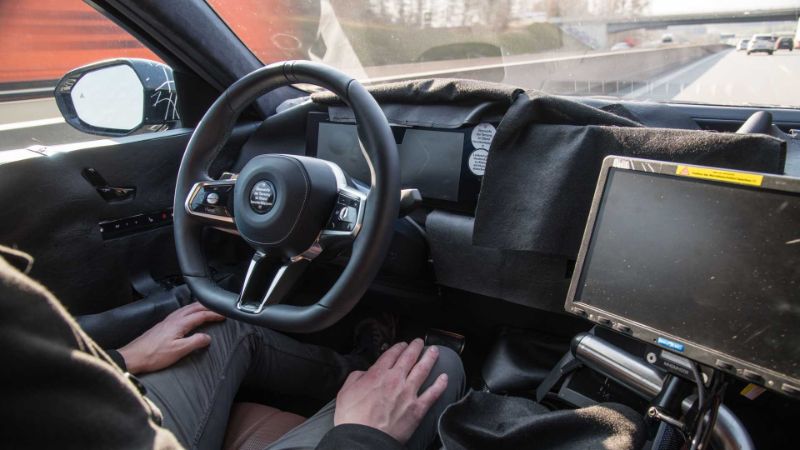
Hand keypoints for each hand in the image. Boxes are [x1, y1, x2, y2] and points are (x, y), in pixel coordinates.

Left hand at [118, 302, 224, 374]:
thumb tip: (207, 338)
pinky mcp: (161, 326)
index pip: (200, 315)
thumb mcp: (178, 351)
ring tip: (205, 309)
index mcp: (179, 324)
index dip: (213, 314)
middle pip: (193, 308)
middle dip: (207, 307)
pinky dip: (188, 311)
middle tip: (218, 309)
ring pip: (185, 309)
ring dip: (197, 307)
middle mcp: (172, 319)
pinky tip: (187, 316)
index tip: (223, 315)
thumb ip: (194, 342)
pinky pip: (179, 313)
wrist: (133, 357)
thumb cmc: (153, 355)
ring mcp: (166, 321)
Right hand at [333, 338, 448, 443]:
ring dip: (430, 358)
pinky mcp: (417, 409)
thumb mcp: (345, 391)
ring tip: (434, 351)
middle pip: (409, 357)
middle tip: (420, 342)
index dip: (398, 347)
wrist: (363, 438)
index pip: (391, 354)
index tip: (403, 344)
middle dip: (416, 347)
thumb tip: (364, 373)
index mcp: (377, 374)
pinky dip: (440, 384)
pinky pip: (433, 394)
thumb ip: (356, 377)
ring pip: (423, 370)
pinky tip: (444, 377)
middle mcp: (395, 379)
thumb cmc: (352, 418)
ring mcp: (408, 393)